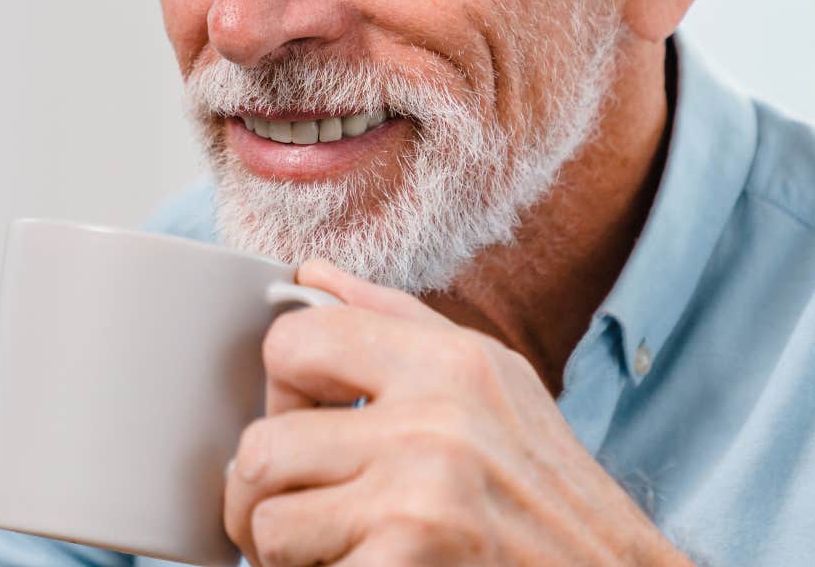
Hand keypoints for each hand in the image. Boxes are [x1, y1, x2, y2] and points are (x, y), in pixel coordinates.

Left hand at [223, 259, 690, 565]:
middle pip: (262, 449)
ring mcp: (418, 504)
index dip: (282, 394)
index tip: (312, 427)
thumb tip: (310, 275)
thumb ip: (393, 321)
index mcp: (450, 364)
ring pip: (267, 524)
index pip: (289, 344)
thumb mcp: (495, 383)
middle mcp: (434, 426)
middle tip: (321, 512)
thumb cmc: (552, 497)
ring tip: (353, 547)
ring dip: (295, 552)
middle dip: (275, 493)